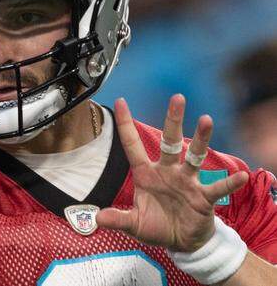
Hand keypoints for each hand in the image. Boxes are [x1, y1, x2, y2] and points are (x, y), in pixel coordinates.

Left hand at [96, 95, 248, 251]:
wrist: (181, 242)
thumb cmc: (156, 226)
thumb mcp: (134, 224)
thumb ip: (118, 218)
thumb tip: (97, 217)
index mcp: (146, 173)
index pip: (133, 145)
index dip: (126, 124)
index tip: (121, 101)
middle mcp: (167, 172)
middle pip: (170, 141)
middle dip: (173, 120)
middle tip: (177, 98)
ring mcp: (187, 182)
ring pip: (195, 156)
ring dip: (201, 139)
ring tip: (206, 120)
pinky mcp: (204, 197)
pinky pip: (218, 188)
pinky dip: (229, 183)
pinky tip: (241, 175)